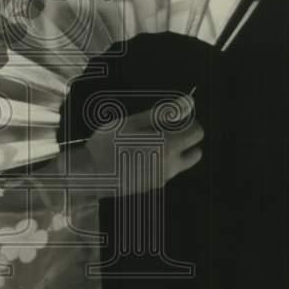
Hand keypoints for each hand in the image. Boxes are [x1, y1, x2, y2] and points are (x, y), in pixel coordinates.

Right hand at [71, 95, 204, 196]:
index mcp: (169, 146)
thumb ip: (163, 113)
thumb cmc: (108, 144)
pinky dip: (162, 162)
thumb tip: (188, 102)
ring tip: (147, 144)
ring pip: (182, 164)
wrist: (91, 174)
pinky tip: (139, 156)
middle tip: (163, 132)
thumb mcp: (133, 122)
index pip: (197, 133)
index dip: (188, 123)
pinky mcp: (153, 186)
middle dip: (185, 140)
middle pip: (195, 153)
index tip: (172, 119)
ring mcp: (163, 178)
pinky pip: (167, 172)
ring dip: (174, 152)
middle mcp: (171, 165)